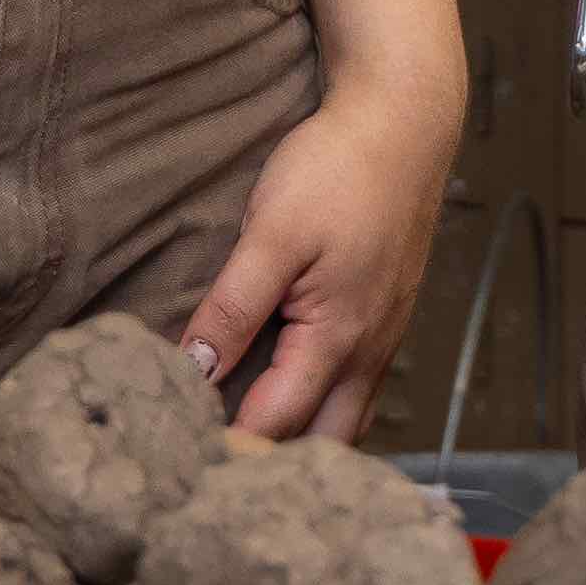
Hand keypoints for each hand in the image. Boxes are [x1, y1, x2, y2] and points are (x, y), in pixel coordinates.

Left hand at [185, 68, 463, 445]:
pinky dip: (322, 405)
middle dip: (272, 462)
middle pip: (322, 442)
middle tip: (211, 461)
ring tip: (243, 438)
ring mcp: (384, 337)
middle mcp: (369, 353)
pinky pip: (355, 386)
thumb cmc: (338, 170)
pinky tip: (288, 390)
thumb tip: (193, 370)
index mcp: (338, 341)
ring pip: (345, 418)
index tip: (181, 456)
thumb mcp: (271, 235)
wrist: (404, 123)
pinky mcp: (385, 316)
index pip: (275, 424)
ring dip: (301, 436)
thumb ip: (232, 308)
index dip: (227, 447)